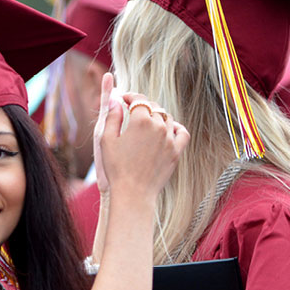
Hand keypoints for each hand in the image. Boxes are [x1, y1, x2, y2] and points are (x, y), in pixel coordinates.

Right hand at [92, 73, 187, 204]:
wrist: (133, 193)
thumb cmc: (117, 168)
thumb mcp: (106, 140)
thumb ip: (111, 117)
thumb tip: (114, 100)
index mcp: (141, 121)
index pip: (139, 99)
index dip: (130, 96)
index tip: (124, 99)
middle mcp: (158, 126)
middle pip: (153, 107)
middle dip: (143, 106)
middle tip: (133, 112)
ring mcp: (170, 139)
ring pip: (167, 118)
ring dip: (157, 117)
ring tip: (147, 124)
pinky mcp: (177, 151)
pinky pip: (182, 132)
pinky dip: (176, 128)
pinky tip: (167, 130)